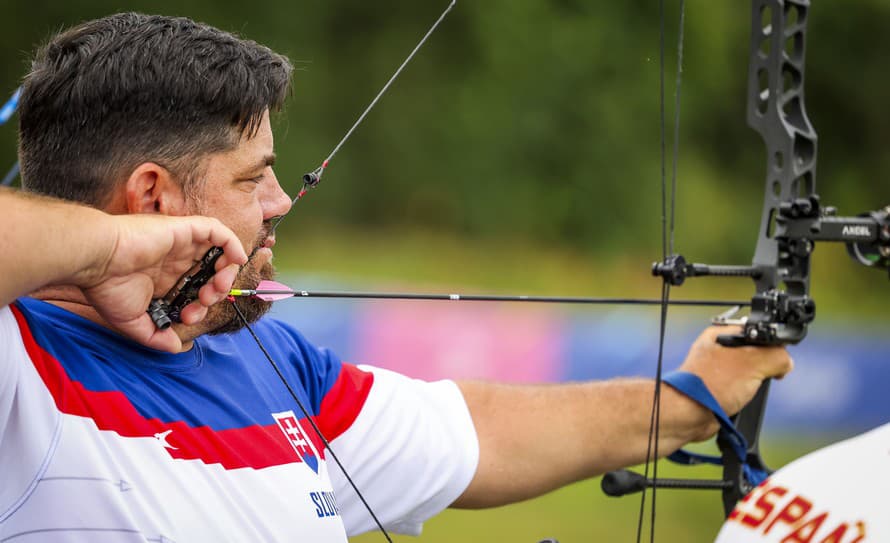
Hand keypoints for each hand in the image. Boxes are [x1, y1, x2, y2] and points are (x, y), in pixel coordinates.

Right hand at [76, 214, 247, 351]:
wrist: (96, 260)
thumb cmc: (107, 287)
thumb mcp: (133, 321)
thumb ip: (156, 335)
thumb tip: (176, 348)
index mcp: (164, 279)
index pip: (195, 292)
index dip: (199, 308)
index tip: (188, 318)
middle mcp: (175, 261)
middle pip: (211, 274)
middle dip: (216, 291)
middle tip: (205, 300)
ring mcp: (181, 244)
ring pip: (219, 254)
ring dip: (226, 271)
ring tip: (218, 285)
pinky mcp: (184, 229)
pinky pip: (217, 230)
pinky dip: (232, 243)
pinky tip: (236, 259)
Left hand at [677, 325, 793, 416]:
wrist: (689, 414)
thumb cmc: (711, 385)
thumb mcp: (753, 362)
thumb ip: (776, 356)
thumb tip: (785, 363)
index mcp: (723, 334)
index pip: (759, 332)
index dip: (773, 345)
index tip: (778, 359)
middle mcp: (719, 348)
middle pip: (758, 353)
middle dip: (766, 367)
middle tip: (762, 376)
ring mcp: (720, 369)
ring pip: (753, 373)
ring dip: (757, 384)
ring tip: (748, 390)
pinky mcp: (721, 387)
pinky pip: (744, 388)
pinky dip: (748, 395)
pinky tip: (742, 399)